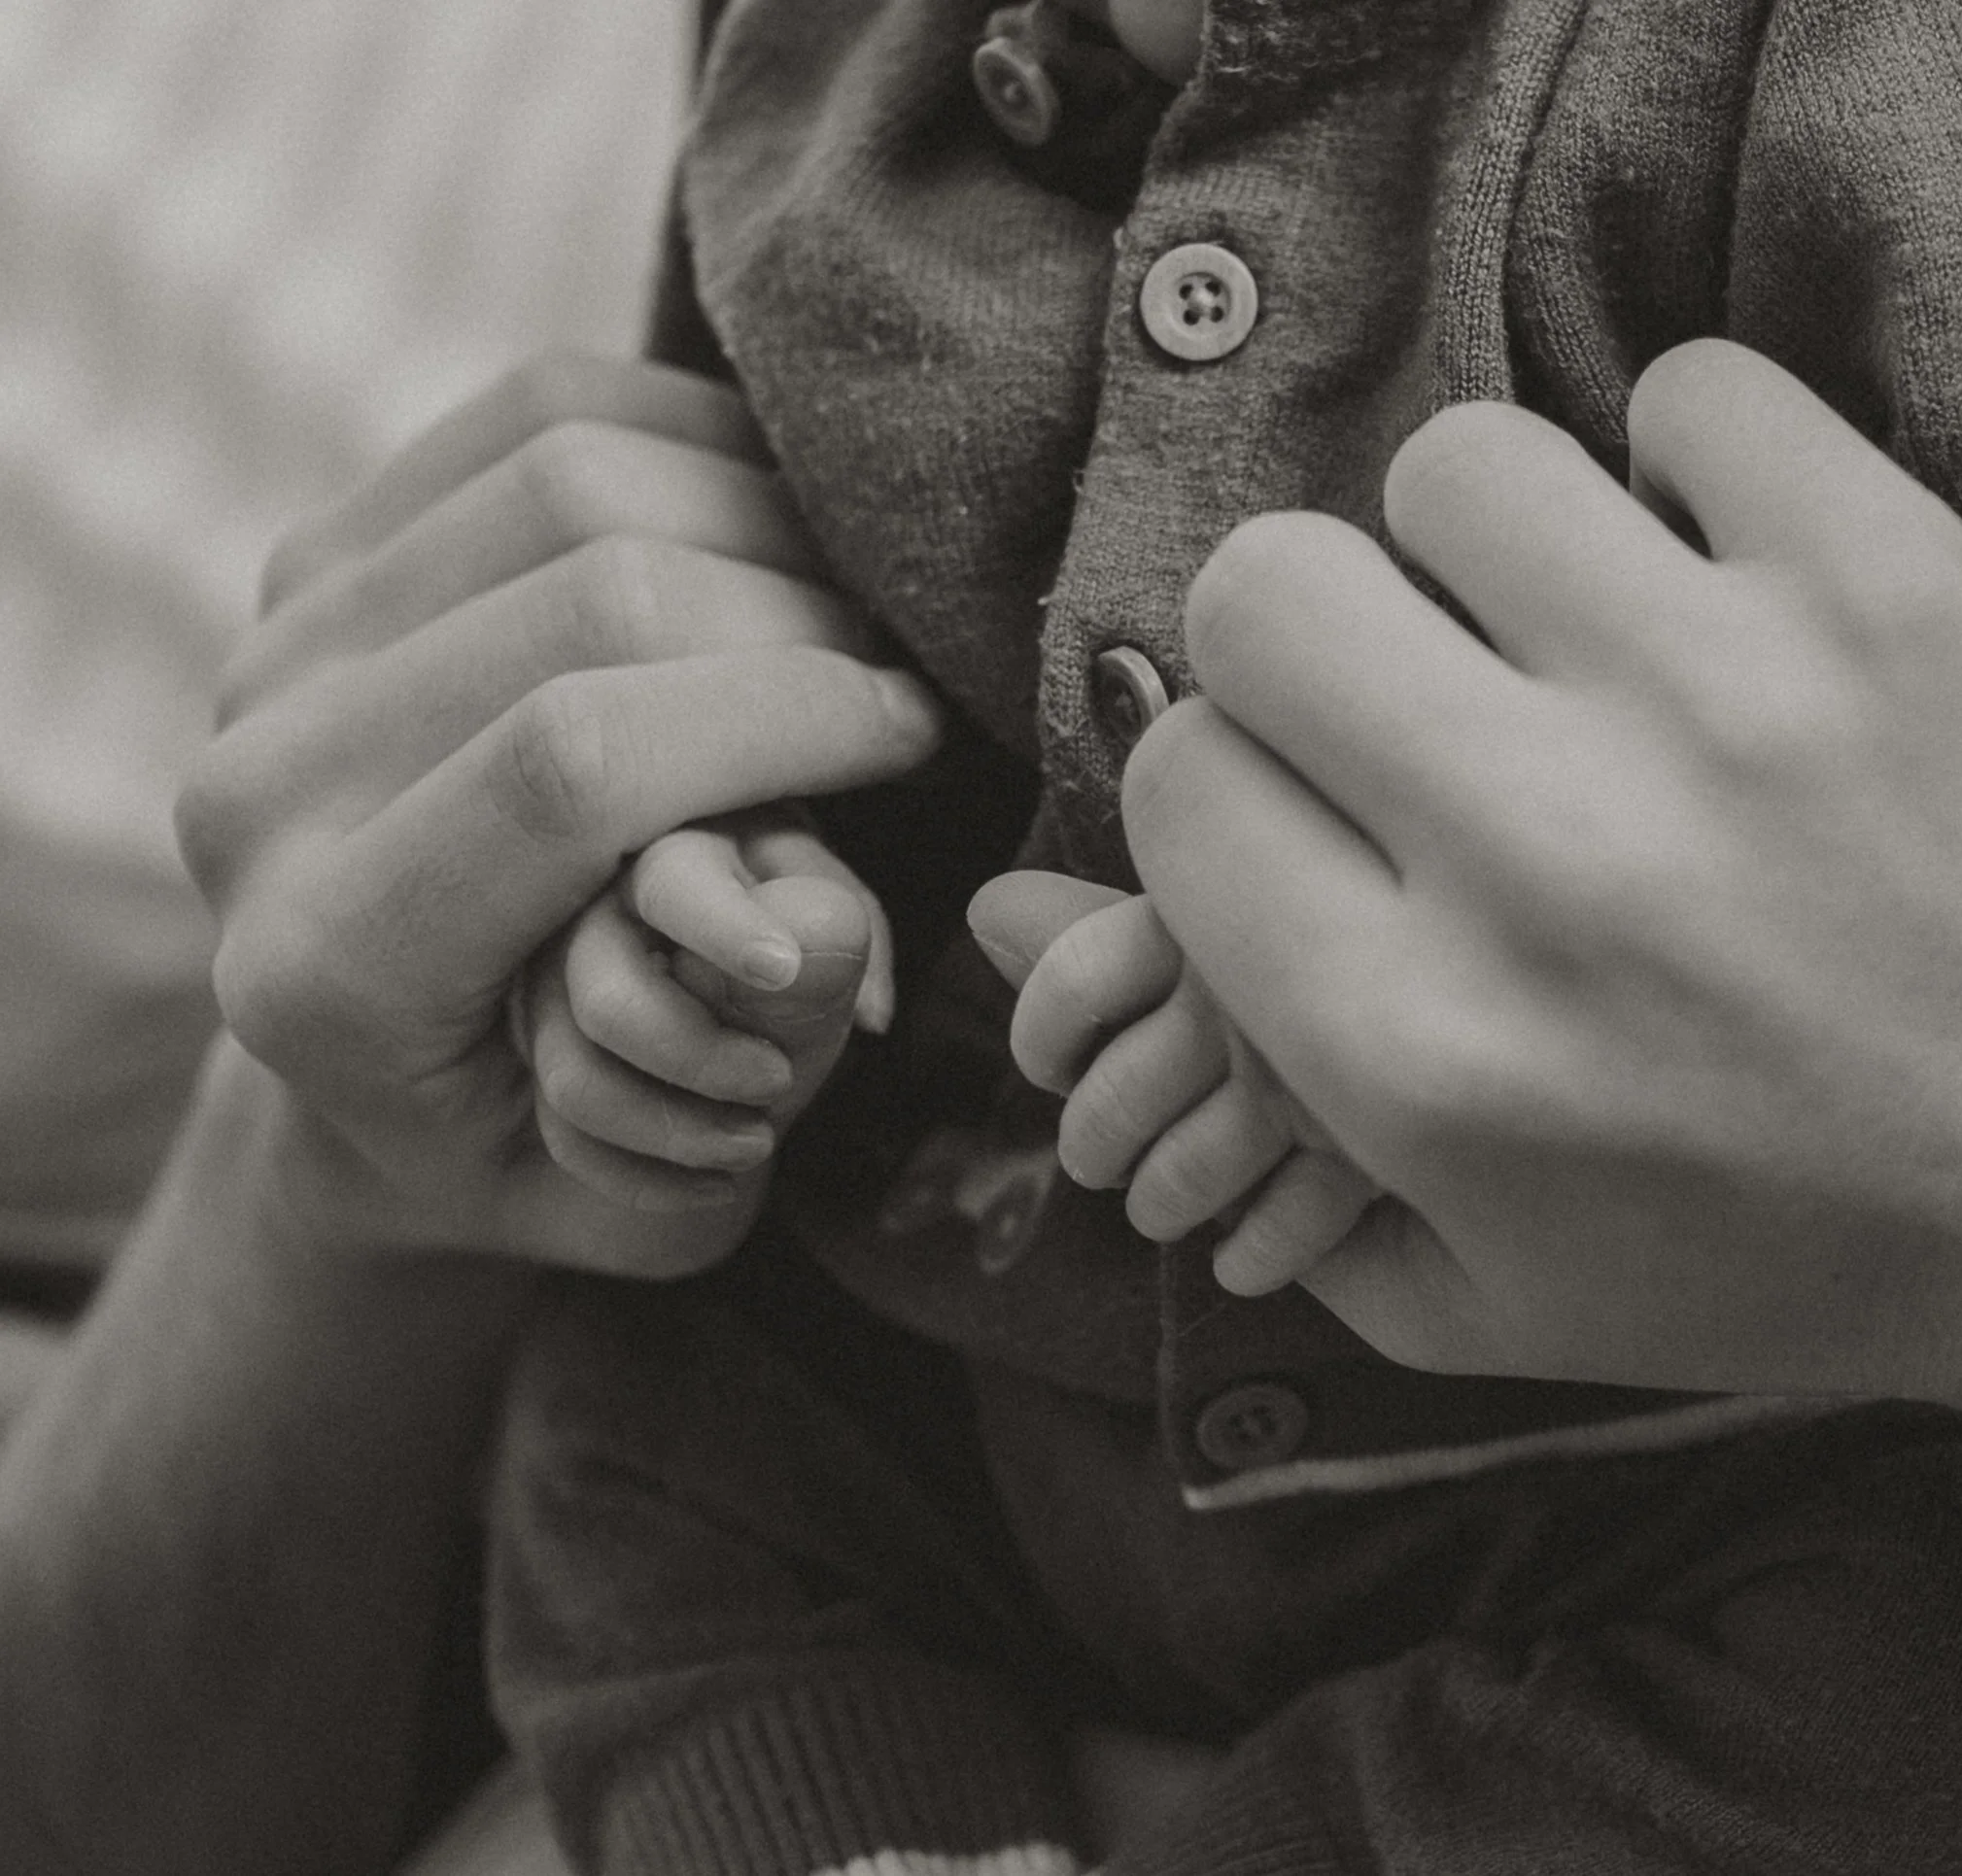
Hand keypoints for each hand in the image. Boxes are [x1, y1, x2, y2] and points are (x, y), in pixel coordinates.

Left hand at [175, 355, 943, 1274]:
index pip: (573, 763)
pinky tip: (775, 532)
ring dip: (764, 524)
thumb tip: (816, 908)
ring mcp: (276, 647)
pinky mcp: (326, 554)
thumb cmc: (551, 1152)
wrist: (379, 1094)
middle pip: (584, 594)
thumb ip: (746, 1059)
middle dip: (798, 622)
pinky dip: (696, 445)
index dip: (784, 717)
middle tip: (900, 683)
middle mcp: (260, 789)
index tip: (911, 731)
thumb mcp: (663, 1179)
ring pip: (568, 476)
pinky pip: (540, 414)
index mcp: (328, 969)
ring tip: (847, 619)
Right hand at [524, 809, 883, 1210]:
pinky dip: (646, 1178)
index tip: (781, 971)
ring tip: (755, 1141)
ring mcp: (549, 989)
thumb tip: (862, 999)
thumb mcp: (827, 934)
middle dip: (700, 1059)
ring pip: (575, 1078)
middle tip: (779, 1080)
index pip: (676, 879)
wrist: (747, 1020)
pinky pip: (565, 1137)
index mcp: (678, 852)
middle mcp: (590, 915)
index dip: (725, 928)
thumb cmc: (796, 954)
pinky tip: (713, 1183)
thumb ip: (833, 947)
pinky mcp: (536, 1061)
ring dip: (678, 1131)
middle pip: (608, 999)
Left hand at [970, 870, 1377, 1292]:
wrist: (1531, 934)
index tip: (1053, 1056)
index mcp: (1214, 903)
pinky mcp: (1384, 1149)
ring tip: (1161, 1202)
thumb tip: (984, 913)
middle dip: (1096, 1138)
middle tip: (1100, 1149)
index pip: (1072, 981)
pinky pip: (1276, 1229)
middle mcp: (1258, 989)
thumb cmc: (1374, 903)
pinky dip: (1250, 1250)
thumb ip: (1111, 910)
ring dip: (1162, 1198)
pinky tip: (1242, 1252)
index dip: (1045, 1032)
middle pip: (1114, 1097)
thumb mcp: (1239, 893)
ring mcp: (1319, 1076)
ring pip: (1181, 1175)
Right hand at [1121, 339, 1961, 1475]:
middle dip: (1309, 645)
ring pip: (1462, 472)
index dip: (1229, 782)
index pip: (1179, 786)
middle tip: (1419, 700)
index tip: (1315, 805)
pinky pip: (1697, 401)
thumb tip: (1060, 960)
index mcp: (1421, 1051)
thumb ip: (1263, 1168)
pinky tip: (1734, 583)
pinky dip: (1697, 474)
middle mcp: (1545, 864)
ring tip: (1582, 635)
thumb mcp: (1496, 1299)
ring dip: (1494, 550)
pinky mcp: (1899, 591)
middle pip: (1267, 595)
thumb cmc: (1804, 1263)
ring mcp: (1727, 706)